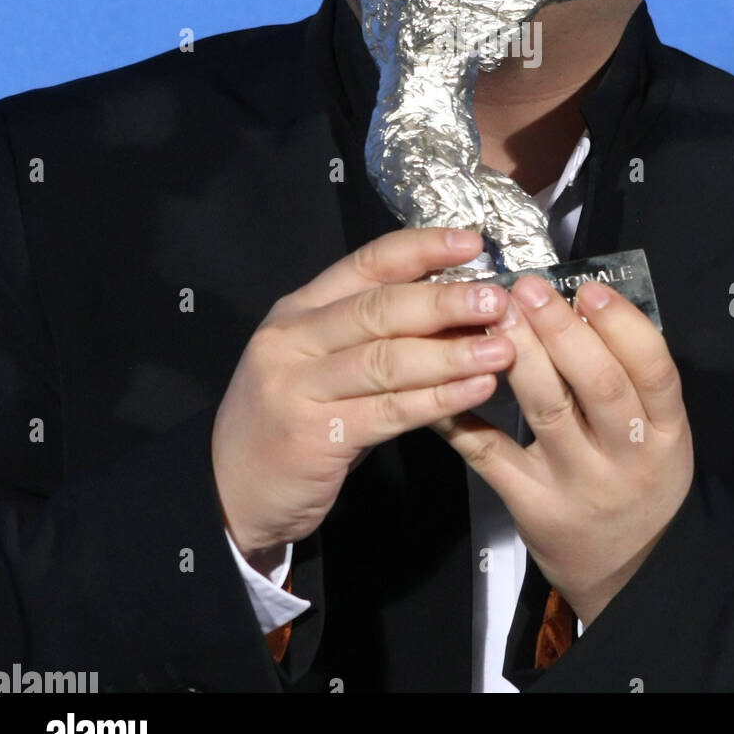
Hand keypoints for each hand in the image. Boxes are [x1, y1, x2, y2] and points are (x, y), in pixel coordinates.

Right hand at [211, 229, 515, 561]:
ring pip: (386, 360)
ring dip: (451, 354)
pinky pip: (388, 412)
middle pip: (378, 309)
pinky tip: (476, 391)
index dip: (421, 249)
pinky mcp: (314, 437)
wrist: (230, 492)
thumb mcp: (317, 360)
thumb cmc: (290, 416)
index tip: (472, 241)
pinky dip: (438, 400)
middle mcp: (294, 340)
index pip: (365, 264)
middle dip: (444, 301)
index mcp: (298, 310)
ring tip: (502, 348)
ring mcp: (299, 388)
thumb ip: (372, 334)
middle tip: (497, 299)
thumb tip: (457, 306)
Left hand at [430, 274, 693, 625]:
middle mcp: (628, 457)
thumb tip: (580, 302)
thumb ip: (632, 376)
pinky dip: (464, 416)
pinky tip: (445, 378)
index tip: (588, 288)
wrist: (630, 572)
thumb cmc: (638, 477)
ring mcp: (579, 485)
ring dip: (519, 356)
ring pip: (547, 411)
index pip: (654, 371)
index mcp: (667, 432)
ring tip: (494, 313)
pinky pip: (492, 454)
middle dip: (561, 330)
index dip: (623, 325)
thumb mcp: (659, 432)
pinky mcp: (533, 506)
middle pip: (599, 385)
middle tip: (527, 288)